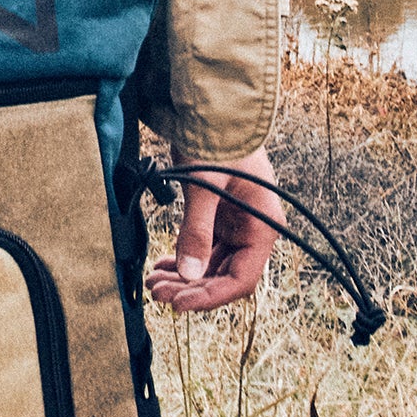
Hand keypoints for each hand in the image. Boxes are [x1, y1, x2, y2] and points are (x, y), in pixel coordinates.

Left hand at [147, 145, 283, 313]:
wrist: (213, 112)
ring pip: (211, 265)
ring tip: (154, 282)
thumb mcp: (205, 188)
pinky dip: (183, 259)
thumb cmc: (219, 143)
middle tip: (157, 292)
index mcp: (263, 226)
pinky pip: (203, 249)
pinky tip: (162, 265)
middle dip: (191, 288)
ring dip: (184, 276)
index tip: (179, 304)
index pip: (240, 279)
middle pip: (224, 276)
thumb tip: (189, 275)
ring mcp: (236, 224)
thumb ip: (197, 232)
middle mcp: (253, 230)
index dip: (210, 296)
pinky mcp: (219, 218)